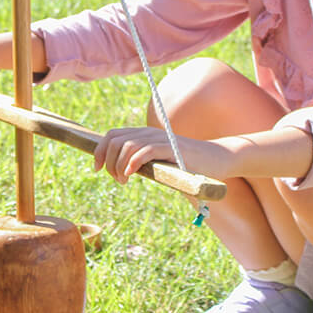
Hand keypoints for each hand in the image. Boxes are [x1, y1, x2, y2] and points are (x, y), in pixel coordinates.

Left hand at [91, 128, 235, 184]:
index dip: (99, 151)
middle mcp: (149, 132)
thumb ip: (143, 163)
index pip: (111, 135)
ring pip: (127, 145)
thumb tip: (122, 172)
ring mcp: (160, 139)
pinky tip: (130, 174)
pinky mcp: (172, 148)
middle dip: (107, 160)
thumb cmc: (188, 165)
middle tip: (115, 179)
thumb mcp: (159, 163)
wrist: (216, 159)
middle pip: (114, 139)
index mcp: (143, 134)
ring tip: (124, 180)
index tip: (96, 169)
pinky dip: (133, 162)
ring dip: (118, 165)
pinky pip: (145, 150)